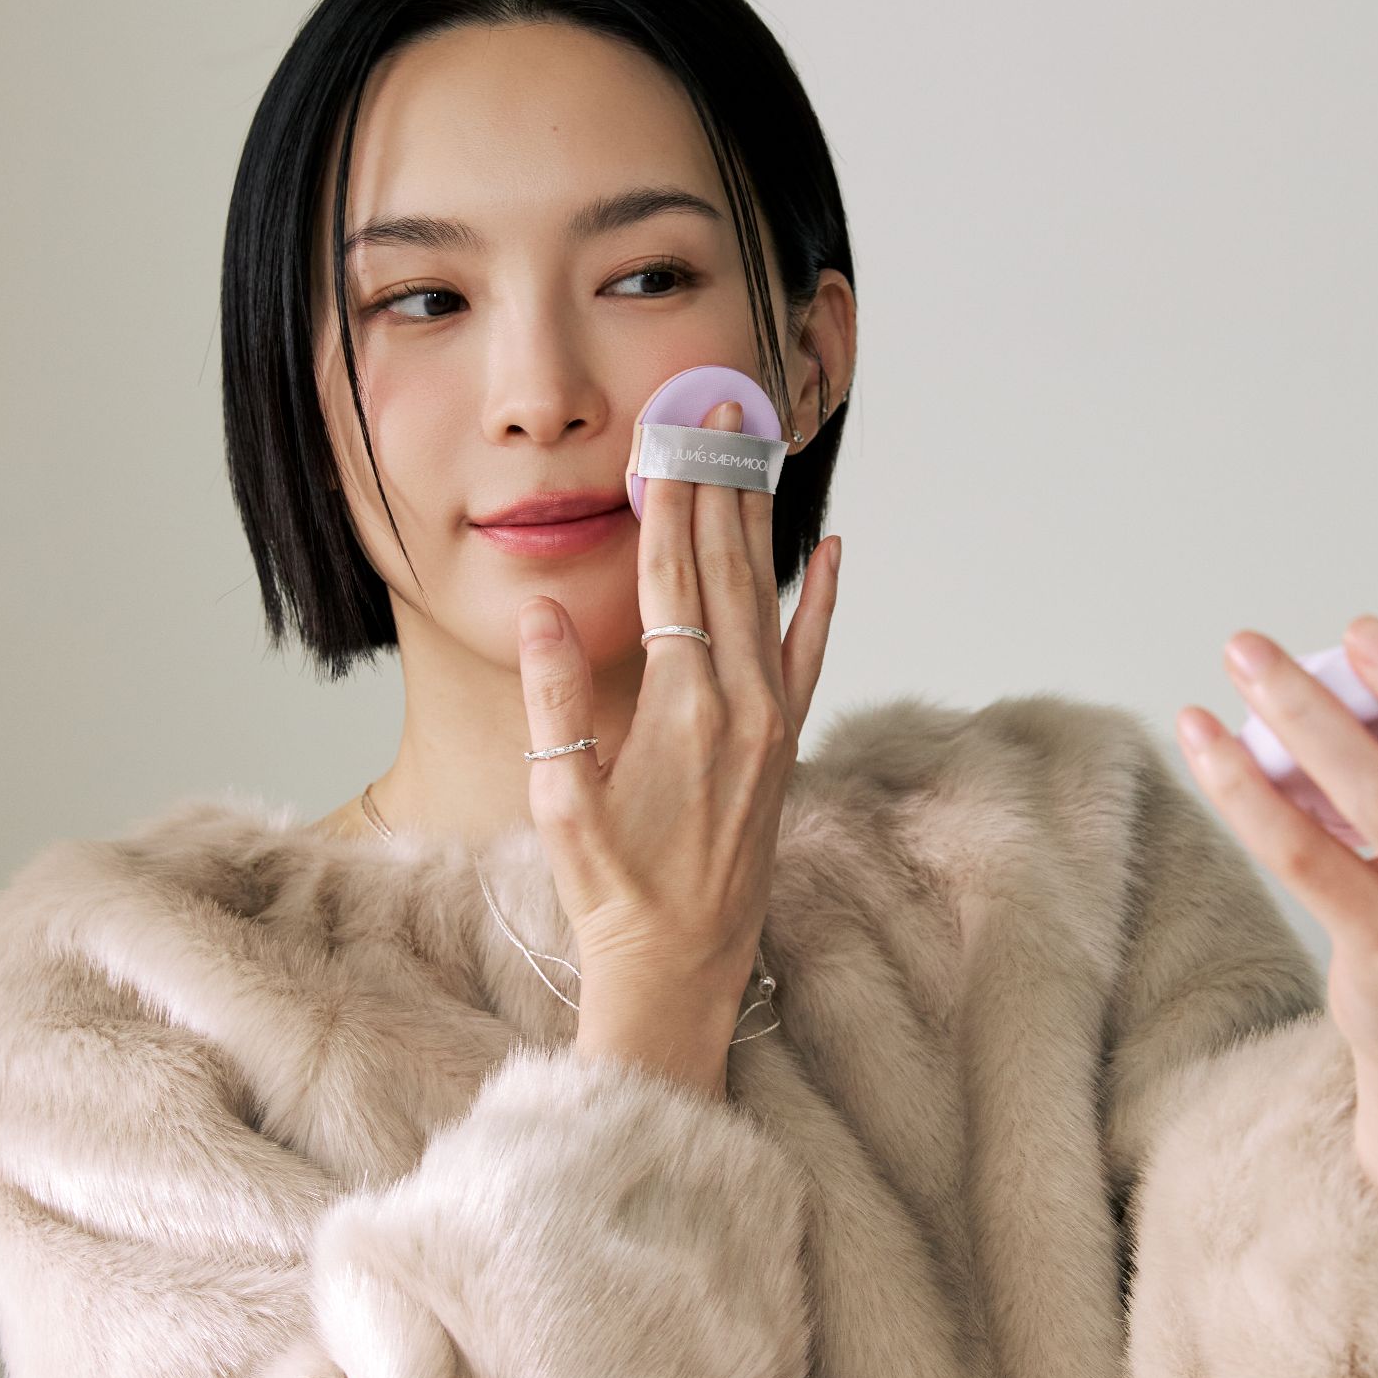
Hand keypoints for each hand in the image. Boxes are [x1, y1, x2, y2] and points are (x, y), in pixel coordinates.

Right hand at [517, 399, 841, 1004]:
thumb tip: (545, 609)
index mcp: (682, 708)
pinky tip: (831, 553)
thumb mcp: (563, 798)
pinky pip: (810, 653)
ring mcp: (771, 723)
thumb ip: (555, 698)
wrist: (681, 965)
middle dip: (719, 486)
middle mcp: (740, 705)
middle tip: (717, 412)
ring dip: (757, 523)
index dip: (668, 502)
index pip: (672, 578)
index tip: (666, 440)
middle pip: (725, 570)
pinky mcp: (785, 745)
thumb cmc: (612, 889)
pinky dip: (820, 600)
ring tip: (754, 453)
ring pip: (765, 598)